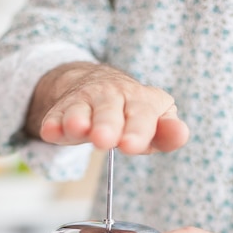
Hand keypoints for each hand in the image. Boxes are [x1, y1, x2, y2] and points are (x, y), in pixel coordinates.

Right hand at [25, 62, 189, 153]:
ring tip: (76, 129)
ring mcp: (86, 100)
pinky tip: (51, 131)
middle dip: (106, 125)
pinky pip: (56, 115)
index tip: (131, 146)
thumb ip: (167, 133)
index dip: (138, 130)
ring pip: (81, 109)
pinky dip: (53, 123)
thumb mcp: (154, 124)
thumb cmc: (134, 115)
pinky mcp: (63, 109)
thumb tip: (181, 134)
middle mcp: (113, 95)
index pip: (142, 114)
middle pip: (109, 110)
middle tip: (104, 140)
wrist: (99, 86)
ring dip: (77, 119)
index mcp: (142, 100)